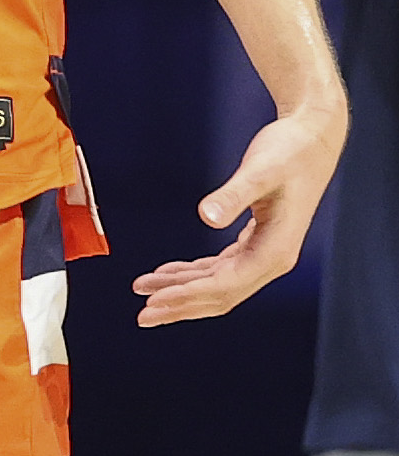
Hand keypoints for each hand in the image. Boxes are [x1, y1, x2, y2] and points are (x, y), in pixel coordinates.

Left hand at [134, 102, 346, 324]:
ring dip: (182, 290)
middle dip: (181, 306)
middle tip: (143, 315)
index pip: (224, 286)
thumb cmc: (289, 153)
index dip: (188, 296)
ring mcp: (265, 252)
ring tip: (145, 292)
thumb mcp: (261, 171)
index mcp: (275, 252)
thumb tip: (207, 217)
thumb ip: (234, 195)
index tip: (155, 301)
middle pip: (220, 295)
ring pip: (218, 284)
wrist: (312, 140)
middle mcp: (271, 259)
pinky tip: (168, 273)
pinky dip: (193, 273)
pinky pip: (220, 268)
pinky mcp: (256, 241)